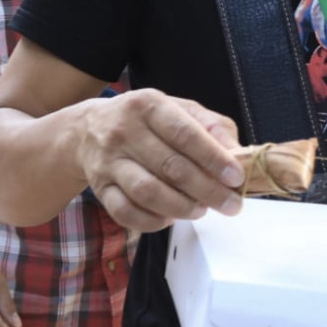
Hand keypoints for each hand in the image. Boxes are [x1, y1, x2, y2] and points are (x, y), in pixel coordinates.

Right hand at [78, 89, 245, 232]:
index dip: (214, 158)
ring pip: (147, 192)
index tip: (236, 177)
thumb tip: (239, 153)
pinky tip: (170, 217)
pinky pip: (126, 212)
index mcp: (148, 105)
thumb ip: (211, 126)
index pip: (185, 134)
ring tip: (201, 210)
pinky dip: (152, 221)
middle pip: (170, 166)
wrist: (88, 129)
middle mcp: (124, 130)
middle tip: (230, 205)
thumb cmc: (145, 121)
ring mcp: (108, 161)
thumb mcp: (178, 109)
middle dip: (207, 190)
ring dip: (181, 207)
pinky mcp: (99, 187)